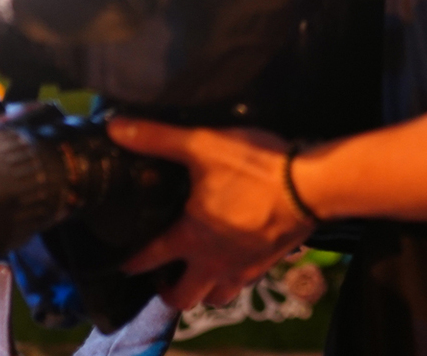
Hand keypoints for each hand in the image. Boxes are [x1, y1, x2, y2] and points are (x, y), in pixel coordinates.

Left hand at [109, 118, 315, 310]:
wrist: (312, 186)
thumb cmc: (255, 168)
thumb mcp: (204, 145)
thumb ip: (158, 138)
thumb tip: (114, 127)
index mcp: (190, 237)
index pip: (148, 259)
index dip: (130, 262)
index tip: (121, 263)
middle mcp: (212, 263)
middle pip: (181, 298)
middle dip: (167, 291)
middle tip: (162, 274)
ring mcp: (242, 269)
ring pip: (213, 299)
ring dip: (201, 291)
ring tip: (197, 272)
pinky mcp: (266, 266)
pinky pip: (241, 286)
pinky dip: (230, 280)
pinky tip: (232, 260)